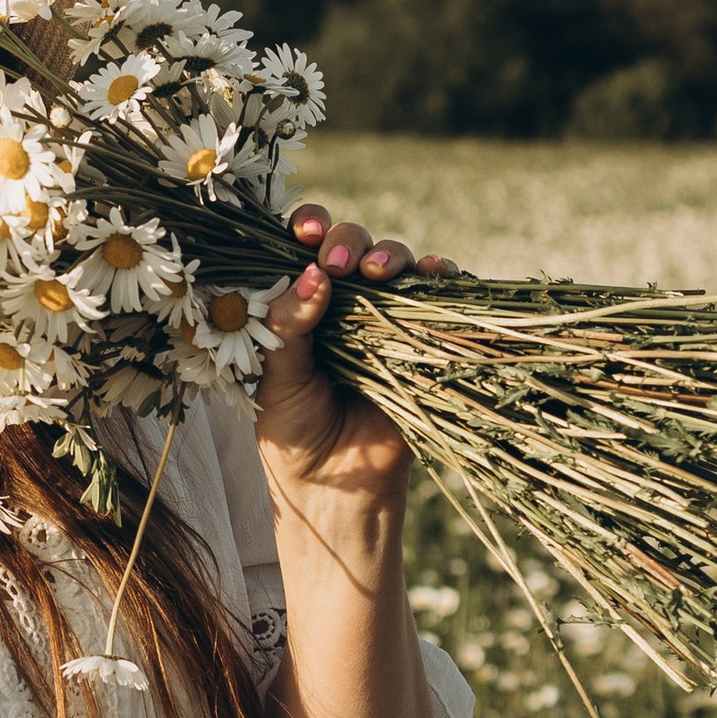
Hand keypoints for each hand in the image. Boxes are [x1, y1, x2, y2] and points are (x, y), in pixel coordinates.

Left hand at [252, 204, 455, 506]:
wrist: (338, 490)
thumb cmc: (295, 435)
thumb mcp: (276, 379)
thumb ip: (288, 326)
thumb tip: (315, 272)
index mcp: (297, 305)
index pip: (300, 248)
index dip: (306, 227)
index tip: (304, 232)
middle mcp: (341, 304)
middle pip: (351, 245)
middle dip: (348, 240)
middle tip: (340, 261)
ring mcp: (384, 320)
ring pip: (394, 263)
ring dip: (390, 255)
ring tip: (378, 272)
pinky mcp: (421, 342)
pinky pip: (437, 298)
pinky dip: (440, 276)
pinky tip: (435, 271)